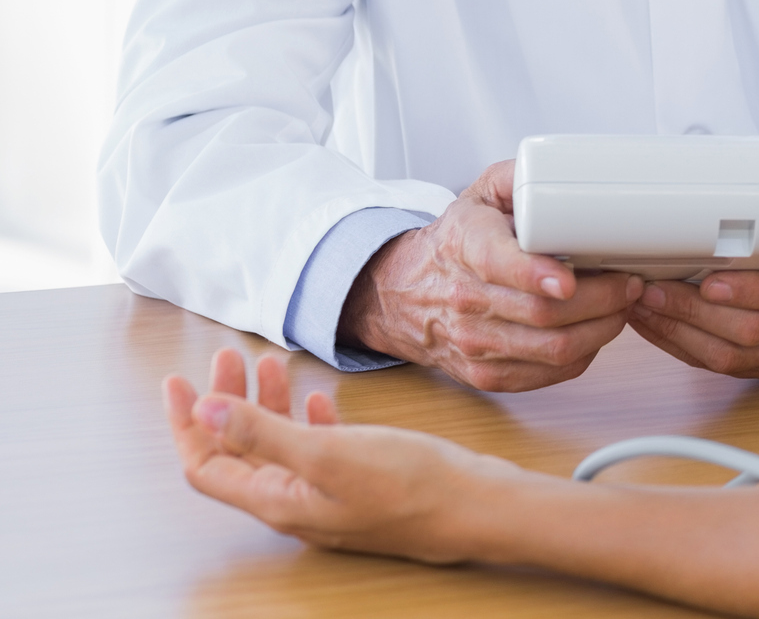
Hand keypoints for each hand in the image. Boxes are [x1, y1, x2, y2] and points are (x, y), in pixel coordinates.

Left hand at [164, 347, 513, 562]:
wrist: (475, 506)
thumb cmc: (408, 485)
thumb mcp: (327, 453)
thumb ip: (263, 432)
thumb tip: (204, 411)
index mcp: (277, 500)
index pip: (207, 465)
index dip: (187, 424)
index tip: (179, 381)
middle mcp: (295, 503)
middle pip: (241, 451)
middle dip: (228, 402)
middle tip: (230, 357)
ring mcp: (328, 495)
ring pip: (280, 447)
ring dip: (268, 405)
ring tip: (274, 364)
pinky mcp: (360, 484)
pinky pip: (316, 451)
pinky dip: (307, 420)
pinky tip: (319, 399)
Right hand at [342, 160, 641, 391]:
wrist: (405, 294)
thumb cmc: (456, 241)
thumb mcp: (480, 195)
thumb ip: (519, 177)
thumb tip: (562, 170)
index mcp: (466, 246)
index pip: (499, 264)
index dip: (537, 275)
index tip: (570, 280)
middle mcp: (466, 299)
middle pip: (543, 313)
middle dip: (602, 299)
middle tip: (630, 283)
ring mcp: (474, 342)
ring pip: (552, 348)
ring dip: (602, 329)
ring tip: (622, 306)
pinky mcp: (486, 374)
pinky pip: (548, 374)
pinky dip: (584, 354)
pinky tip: (596, 331)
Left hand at [628, 208, 758, 378]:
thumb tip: (704, 223)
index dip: (747, 292)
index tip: (708, 282)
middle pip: (748, 332)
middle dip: (692, 313)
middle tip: (653, 291)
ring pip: (728, 357)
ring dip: (677, 333)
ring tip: (644, 309)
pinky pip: (717, 366)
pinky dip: (680, 346)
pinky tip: (656, 326)